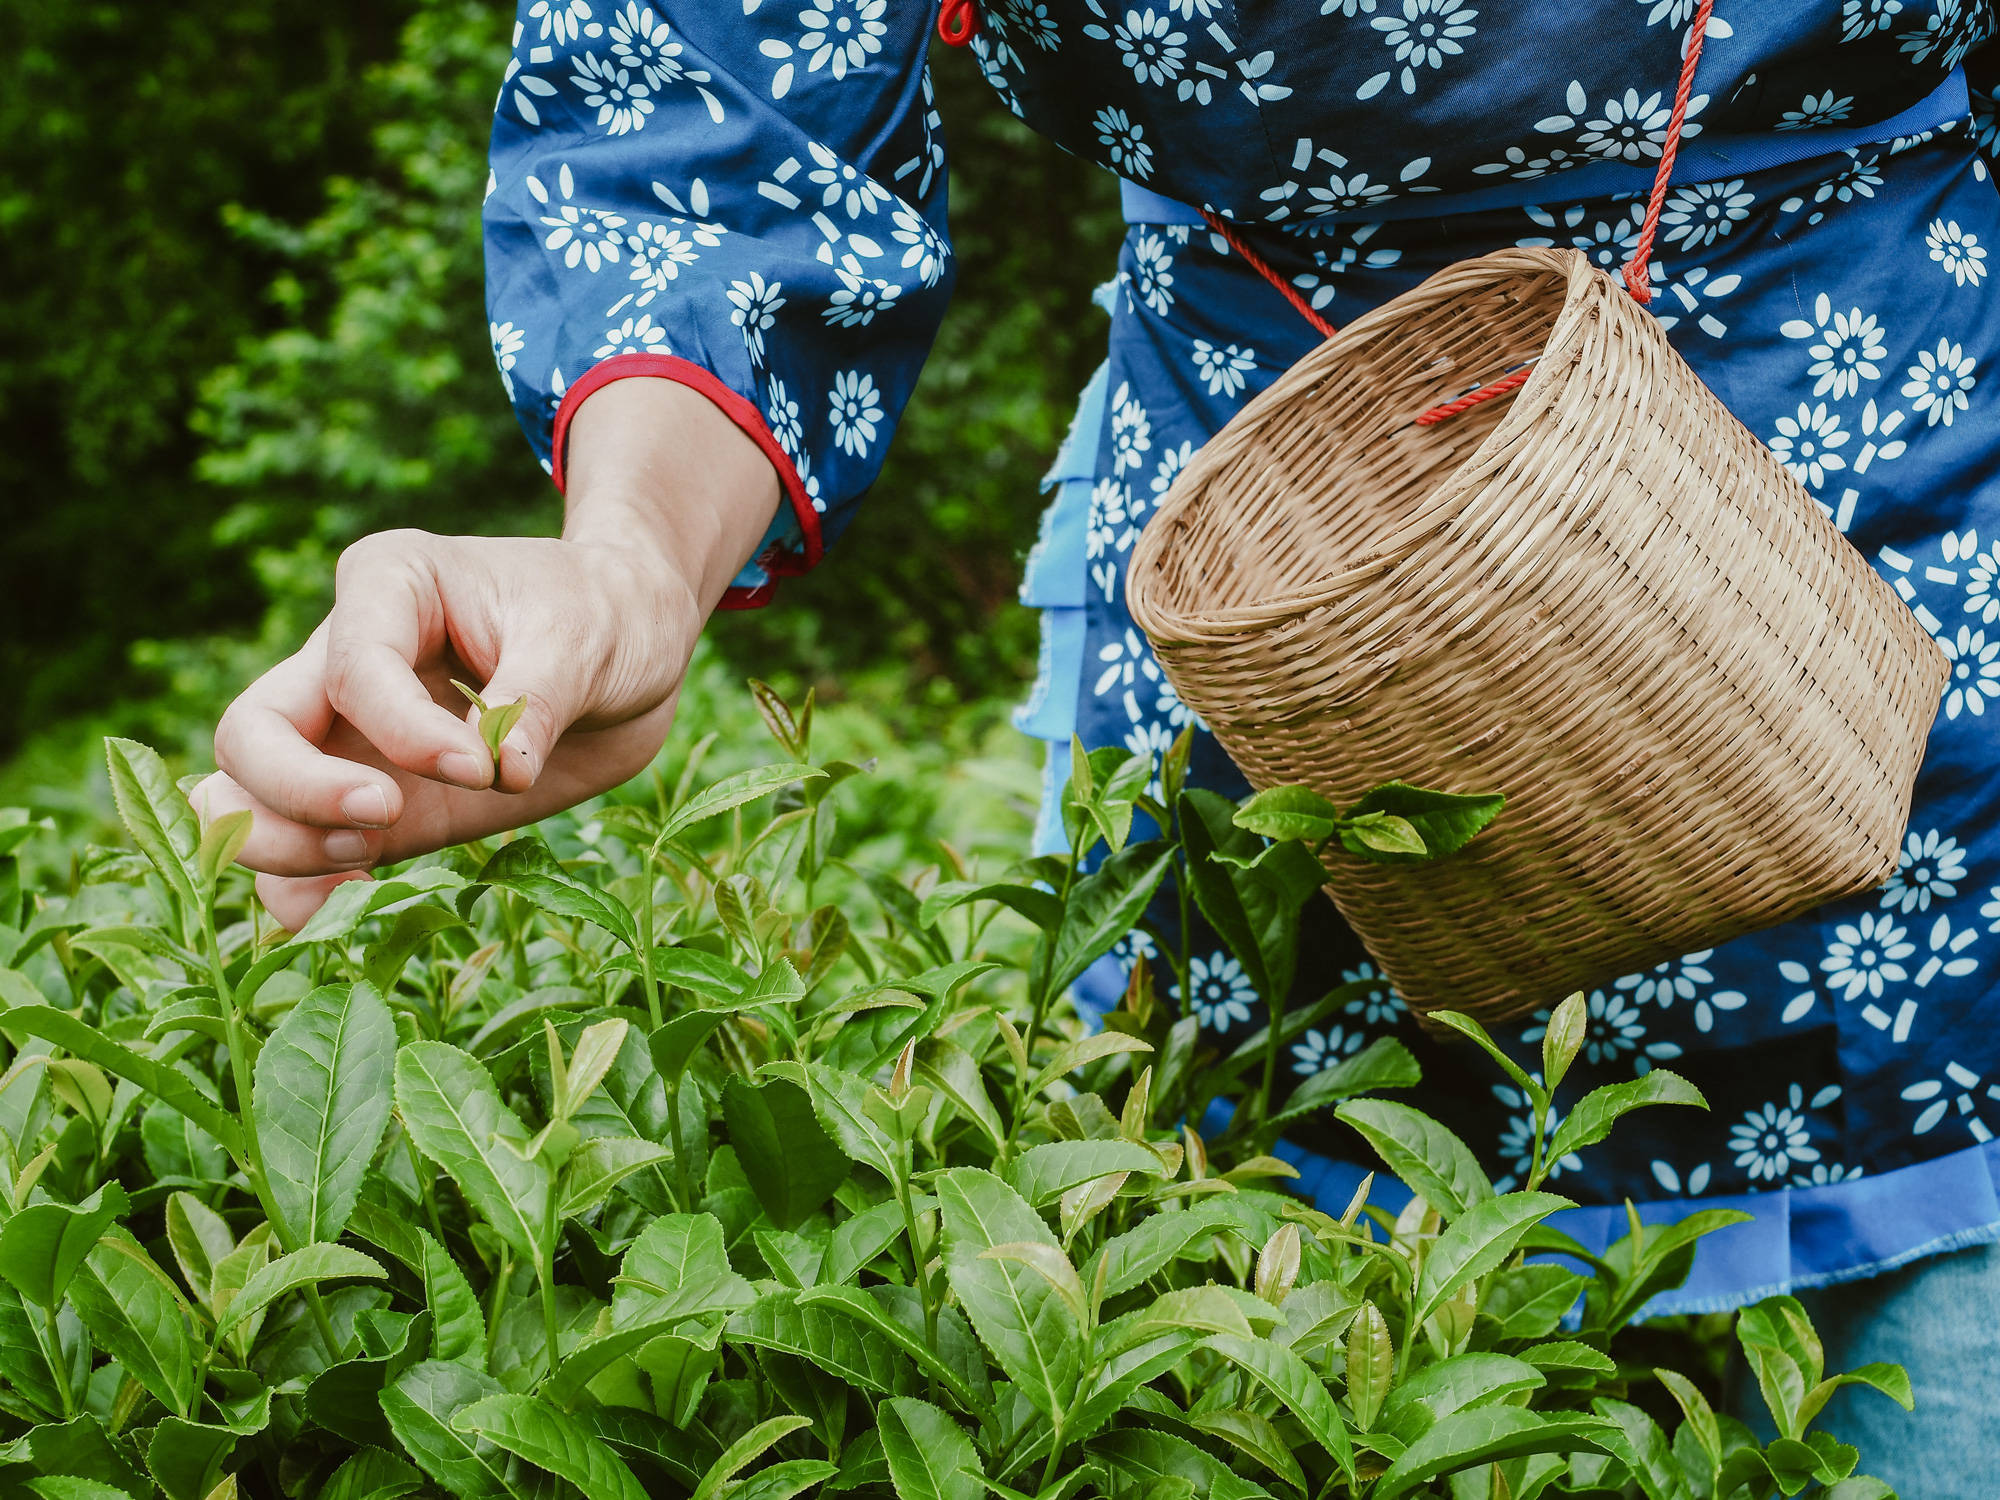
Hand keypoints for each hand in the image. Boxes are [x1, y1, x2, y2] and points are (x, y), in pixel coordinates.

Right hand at [194, 378, 781, 927]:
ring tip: (367, 868)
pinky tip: (360, 904)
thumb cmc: (607, 615)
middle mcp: (343, 657)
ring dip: (284, 848)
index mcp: (390, 584)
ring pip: (243, 797)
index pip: (353, 668)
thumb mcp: (586, 637)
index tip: (481, 767)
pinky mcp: (377, 804)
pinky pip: (297, 855)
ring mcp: (348, 735)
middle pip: (251, 732)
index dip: (402, 730)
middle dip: (298, 790)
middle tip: (383, 820)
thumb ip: (537, 699)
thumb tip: (501, 774)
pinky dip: (303, 892)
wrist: (635, 646)